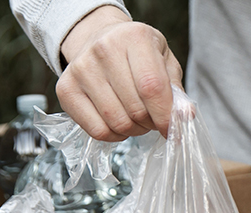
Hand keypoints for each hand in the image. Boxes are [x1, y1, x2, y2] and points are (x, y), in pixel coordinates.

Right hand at [58, 6, 182, 140]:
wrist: (100, 41)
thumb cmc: (138, 55)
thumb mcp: (164, 63)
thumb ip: (176, 91)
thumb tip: (184, 116)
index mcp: (134, 38)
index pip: (152, 87)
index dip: (165, 116)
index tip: (173, 130)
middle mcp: (103, 49)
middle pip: (135, 109)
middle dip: (150, 124)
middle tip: (152, 118)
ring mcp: (81, 69)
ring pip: (117, 122)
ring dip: (133, 130)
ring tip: (136, 118)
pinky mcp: (66, 89)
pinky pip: (97, 131)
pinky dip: (114, 135)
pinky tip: (118, 123)